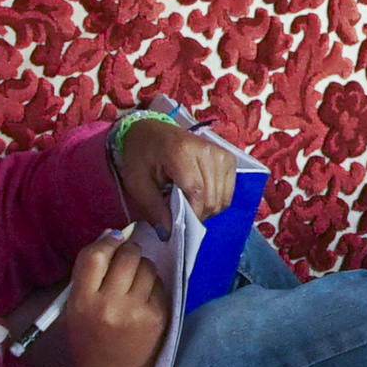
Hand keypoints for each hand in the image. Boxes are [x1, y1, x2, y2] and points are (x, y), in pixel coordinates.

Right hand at [60, 231, 170, 366]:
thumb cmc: (89, 337)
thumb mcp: (76, 307)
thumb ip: (89, 274)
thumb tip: (112, 235)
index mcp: (82, 301)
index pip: (95, 256)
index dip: (106, 241)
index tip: (112, 240)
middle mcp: (110, 305)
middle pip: (127, 255)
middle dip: (129, 251)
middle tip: (126, 259)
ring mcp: (136, 312)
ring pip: (147, 267)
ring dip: (142, 268)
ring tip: (134, 282)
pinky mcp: (157, 317)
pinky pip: (159, 285)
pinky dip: (152, 286)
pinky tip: (143, 299)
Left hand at [114, 117, 237, 220]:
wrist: (152, 131)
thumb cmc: (141, 156)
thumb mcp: (137, 183)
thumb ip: (153, 209)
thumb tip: (169, 235)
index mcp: (181, 152)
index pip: (195, 192)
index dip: (190, 215)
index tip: (178, 228)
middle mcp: (206, 150)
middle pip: (212, 197)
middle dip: (197, 215)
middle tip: (180, 215)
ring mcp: (221, 153)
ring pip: (222, 198)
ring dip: (207, 209)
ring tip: (188, 204)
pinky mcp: (228, 158)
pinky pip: (229, 192)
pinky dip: (216, 201)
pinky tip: (200, 196)